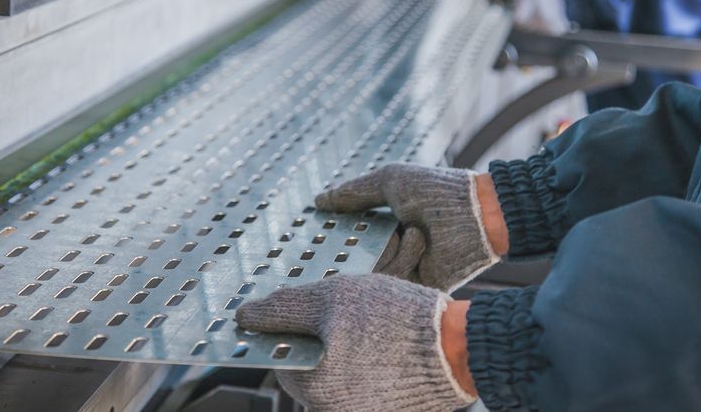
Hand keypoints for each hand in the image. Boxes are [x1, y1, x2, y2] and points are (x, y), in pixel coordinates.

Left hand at [236, 274, 476, 411]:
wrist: (457, 347)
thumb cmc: (393, 320)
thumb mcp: (331, 299)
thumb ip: (283, 309)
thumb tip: (244, 317)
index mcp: (312, 385)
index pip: (281, 354)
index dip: (293, 324)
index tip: (310, 307)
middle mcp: (331, 408)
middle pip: (310, 366)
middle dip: (321, 336)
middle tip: (347, 311)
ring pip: (338, 373)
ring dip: (346, 348)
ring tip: (373, 323)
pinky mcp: (386, 411)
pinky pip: (364, 383)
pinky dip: (369, 362)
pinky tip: (388, 341)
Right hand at [316, 163, 499, 290]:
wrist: (479, 213)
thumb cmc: (437, 190)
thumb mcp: (390, 181)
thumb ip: (354, 193)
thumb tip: (319, 201)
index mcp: (384, 226)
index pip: (348, 238)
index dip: (334, 236)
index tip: (319, 232)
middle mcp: (392, 250)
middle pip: (355, 261)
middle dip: (354, 250)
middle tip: (357, 239)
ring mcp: (406, 270)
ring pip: (373, 274)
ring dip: (390, 249)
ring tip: (414, 229)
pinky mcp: (420, 287)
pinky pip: (395, 284)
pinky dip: (402, 260)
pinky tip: (417, 237)